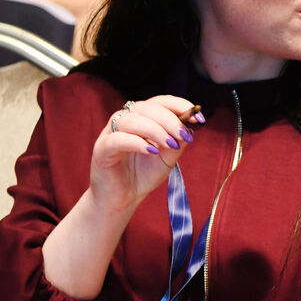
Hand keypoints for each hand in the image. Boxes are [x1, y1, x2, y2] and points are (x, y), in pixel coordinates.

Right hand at [91, 96, 203, 215]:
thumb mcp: (168, 157)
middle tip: (183, 135)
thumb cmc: (144, 174)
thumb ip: (178, 141)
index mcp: (143, 117)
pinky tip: (152, 151)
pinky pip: (118, 139)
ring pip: (132, 120)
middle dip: (170, 120)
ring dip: (155, 130)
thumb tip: (190, 126)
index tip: (199, 118)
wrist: (122, 198)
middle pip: (147, 108)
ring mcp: (111, 133)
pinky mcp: (102, 148)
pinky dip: (137, 142)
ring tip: (170, 144)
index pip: (161, 101)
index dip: (181, 106)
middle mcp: (126, 120)